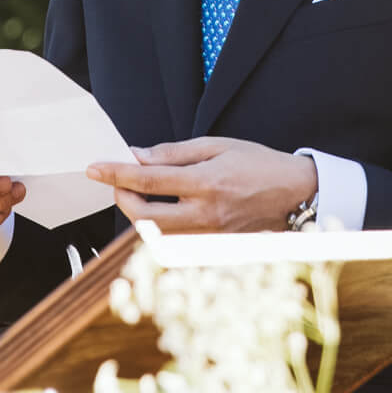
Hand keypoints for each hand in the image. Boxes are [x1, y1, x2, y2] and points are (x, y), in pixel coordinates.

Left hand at [86, 137, 317, 233]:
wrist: (296, 195)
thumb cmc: (258, 164)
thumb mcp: (217, 145)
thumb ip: (175, 153)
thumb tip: (139, 156)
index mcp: (205, 183)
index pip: (148, 181)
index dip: (116, 173)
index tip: (95, 167)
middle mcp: (205, 214)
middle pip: (144, 216)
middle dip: (121, 198)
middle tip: (116, 182)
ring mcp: (208, 236)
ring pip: (155, 234)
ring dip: (137, 215)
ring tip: (136, 195)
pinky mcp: (212, 248)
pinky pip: (173, 242)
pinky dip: (158, 228)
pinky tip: (159, 211)